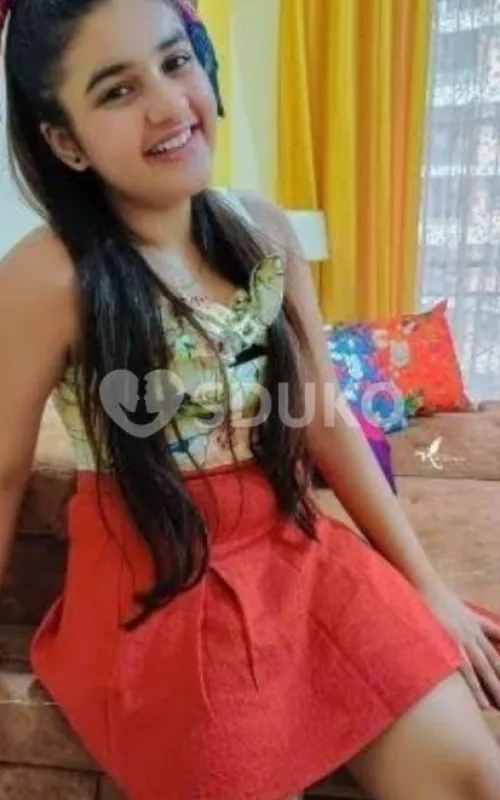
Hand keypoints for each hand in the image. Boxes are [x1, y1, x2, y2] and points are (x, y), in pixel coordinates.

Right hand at [422, 584, 499, 710]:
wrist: (425, 586)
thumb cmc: (443, 600)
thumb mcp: (469, 612)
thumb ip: (485, 626)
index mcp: (477, 628)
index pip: (495, 655)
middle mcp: (473, 635)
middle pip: (492, 664)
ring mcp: (461, 638)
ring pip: (481, 668)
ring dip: (489, 688)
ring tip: (493, 707)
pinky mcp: (448, 641)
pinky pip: (462, 666)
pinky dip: (470, 683)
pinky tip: (474, 697)